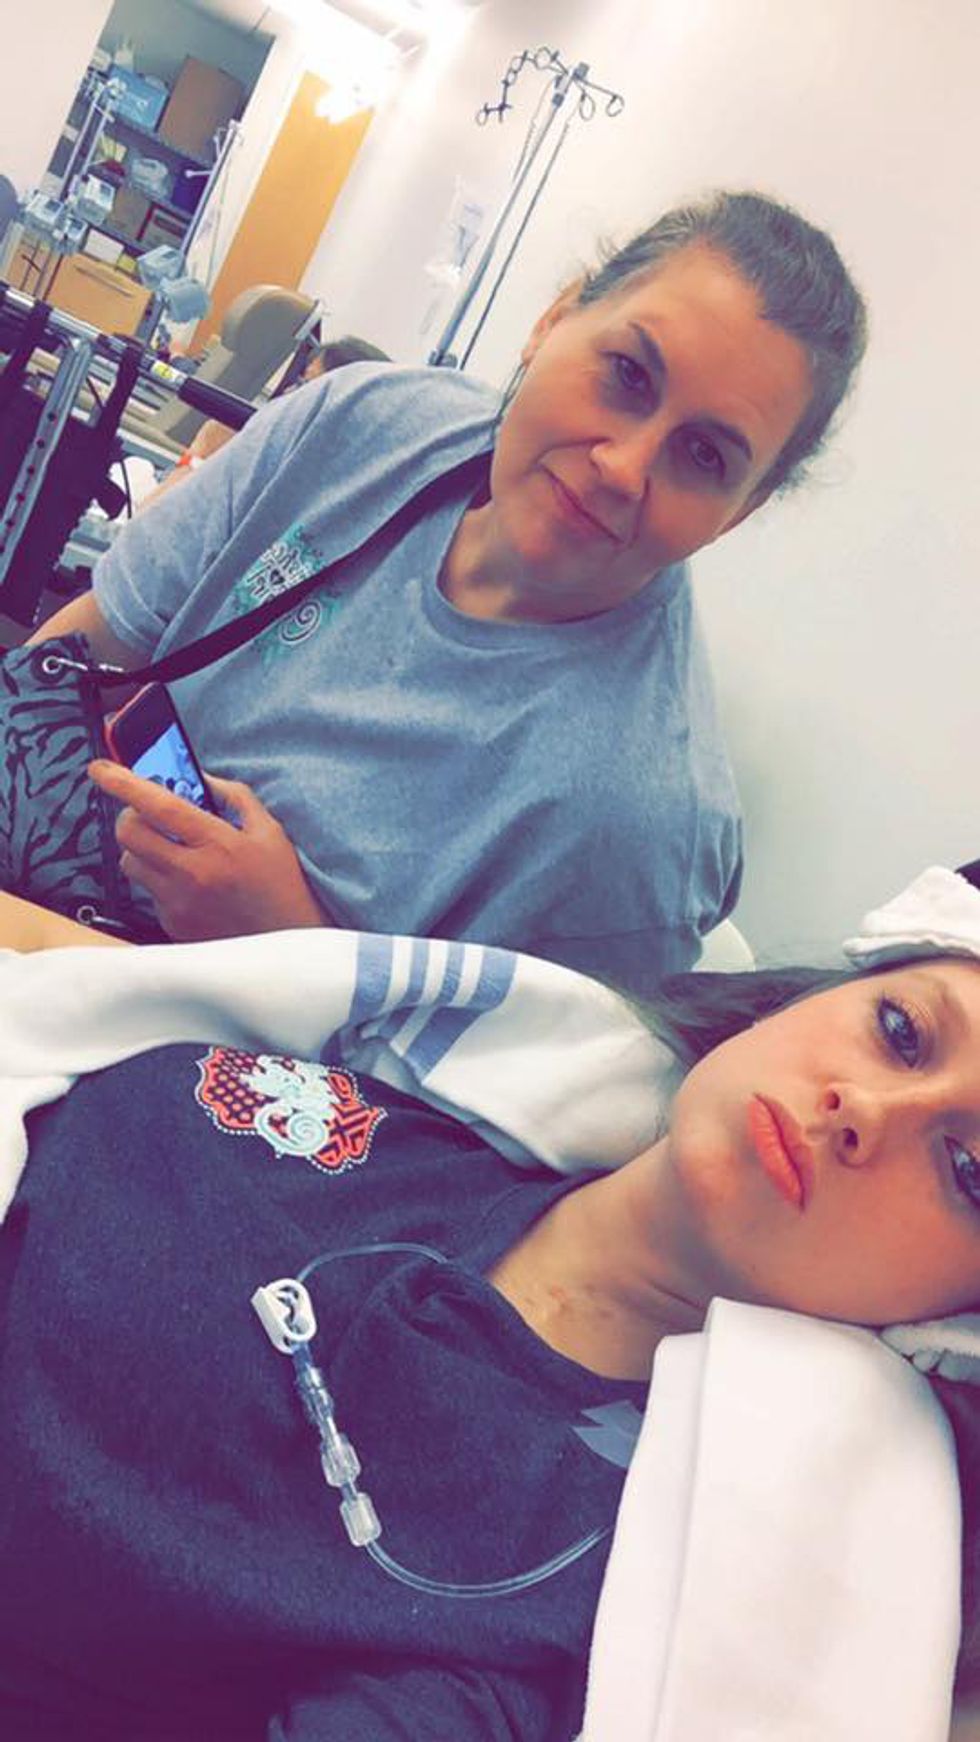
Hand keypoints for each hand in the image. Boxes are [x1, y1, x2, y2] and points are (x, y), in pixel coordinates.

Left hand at [87, 760, 330, 942]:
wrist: (290, 940)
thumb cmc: (282, 883)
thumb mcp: (269, 831)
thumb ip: (235, 797)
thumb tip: (202, 779)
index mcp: (218, 844)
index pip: (159, 806)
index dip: (124, 783)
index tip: (100, 769)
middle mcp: (193, 875)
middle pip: (129, 835)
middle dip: (130, 817)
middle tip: (147, 815)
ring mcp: (179, 904)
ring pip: (131, 864)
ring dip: (142, 850)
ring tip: (172, 852)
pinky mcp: (173, 926)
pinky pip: (148, 893)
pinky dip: (160, 881)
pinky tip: (189, 884)